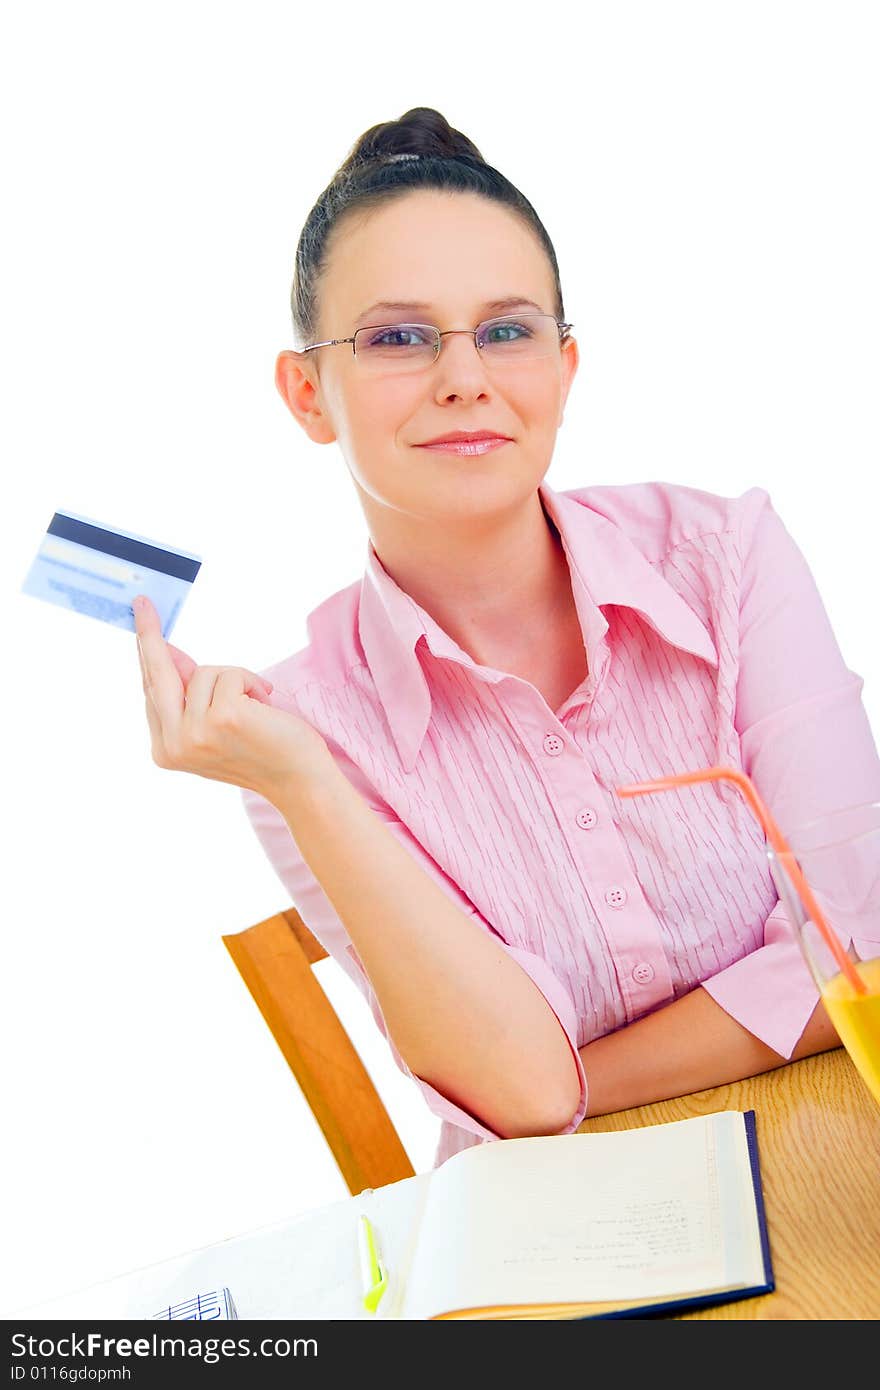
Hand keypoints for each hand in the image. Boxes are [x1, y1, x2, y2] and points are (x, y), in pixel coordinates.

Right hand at [133, 594, 333, 802]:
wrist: (299, 780)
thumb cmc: (262, 748)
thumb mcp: (215, 722)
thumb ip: (189, 693)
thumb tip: (167, 651)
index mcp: (165, 750)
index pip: (151, 691)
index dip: (146, 653)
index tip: (141, 617)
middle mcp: (173, 746)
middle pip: (157, 675)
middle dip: (149, 634)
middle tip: (142, 602)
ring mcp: (195, 733)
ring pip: (204, 672)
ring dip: (236, 679)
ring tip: (256, 706)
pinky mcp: (222, 717)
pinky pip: (230, 674)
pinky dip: (251, 682)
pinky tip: (264, 706)